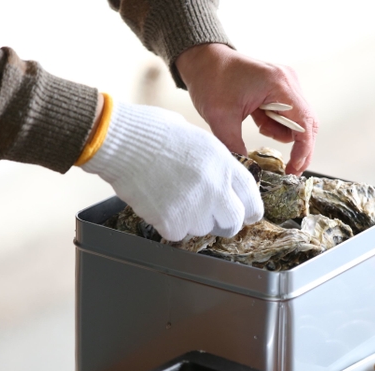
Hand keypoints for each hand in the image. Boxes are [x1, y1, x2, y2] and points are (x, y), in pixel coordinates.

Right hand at [80, 98, 263, 241]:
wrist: (122, 141)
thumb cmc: (154, 133)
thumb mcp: (199, 140)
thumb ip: (217, 165)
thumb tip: (224, 182)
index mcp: (225, 165)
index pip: (251, 199)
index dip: (249, 211)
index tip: (246, 214)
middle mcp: (215, 189)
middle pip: (233, 222)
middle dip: (224, 221)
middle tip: (210, 215)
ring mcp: (194, 208)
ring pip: (203, 229)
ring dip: (193, 220)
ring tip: (174, 197)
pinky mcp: (171, 221)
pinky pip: (178, 234)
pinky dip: (169, 224)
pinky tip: (159, 203)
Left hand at [176, 43, 318, 174]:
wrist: (203, 59)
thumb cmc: (211, 79)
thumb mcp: (220, 118)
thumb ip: (234, 146)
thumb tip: (247, 169)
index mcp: (277, 85)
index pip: (304, 123)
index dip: (303, 150)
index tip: (293, 168)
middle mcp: (287, 81)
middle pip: (307, 122)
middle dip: (299, 147)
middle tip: (288, 168)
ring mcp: (286, 83)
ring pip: (297, 120)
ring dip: (282, 132)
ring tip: (259, 125)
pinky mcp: (280, 87)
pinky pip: (287, 114)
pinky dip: (276, 124)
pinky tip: (258, 118)